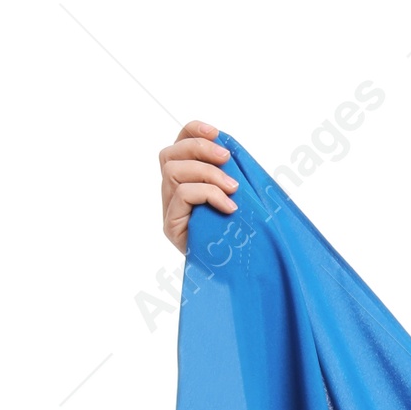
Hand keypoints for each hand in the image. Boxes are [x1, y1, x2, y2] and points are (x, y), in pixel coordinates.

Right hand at [160, 121, 236, 253]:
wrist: (239, 278)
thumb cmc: (241, 238)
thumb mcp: (238, 199)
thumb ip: (230, 175)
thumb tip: (232, 148)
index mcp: (185, 181)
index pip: (179, 145)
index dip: (194, 131)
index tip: (217, 132)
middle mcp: (171, 194)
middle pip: (170, 154)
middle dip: (200, 149)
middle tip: (227, 159)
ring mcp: (169, 210)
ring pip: (173, 170)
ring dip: (207, 173)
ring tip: (233, 189)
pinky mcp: (171, 227)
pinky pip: (182, 194)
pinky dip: (208, 194)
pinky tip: (228, 208)